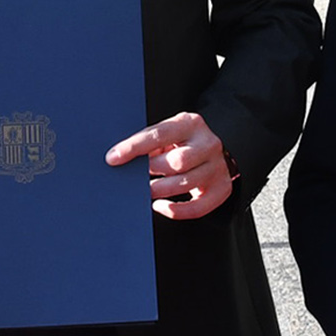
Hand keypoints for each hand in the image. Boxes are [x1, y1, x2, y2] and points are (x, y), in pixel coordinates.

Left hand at [106, 112, 232, 219]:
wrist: (213, 151)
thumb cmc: (182, 143)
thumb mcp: (167, 134)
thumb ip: (148, 143)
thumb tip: (118, 158)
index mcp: (190, 124)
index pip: (159, 134)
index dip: (134, 147)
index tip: (113, 158)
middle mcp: (208, 143)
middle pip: (178, 161)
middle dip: (152, 171)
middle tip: (137, 177)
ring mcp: (217, 166)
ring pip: (187, 183)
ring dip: (160, 190)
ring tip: (146, 190)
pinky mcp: (222, 188)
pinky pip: (198, 207)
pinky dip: (176, 211)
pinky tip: (161, 205)